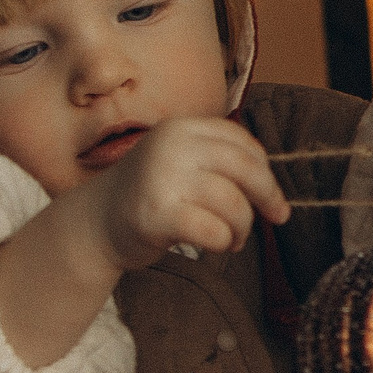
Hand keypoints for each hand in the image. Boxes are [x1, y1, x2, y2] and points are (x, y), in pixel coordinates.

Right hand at [70, 115, 291, 271]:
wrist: (95, 223)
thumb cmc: (149, 195)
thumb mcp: (180, 161)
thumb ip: (218, 161)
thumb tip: (272, 186)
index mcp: (182, 127)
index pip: (241, 142)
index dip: (266, 171)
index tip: (274, 196)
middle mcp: (172, 146)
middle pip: (245, 169)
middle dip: (268, 196)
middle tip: (277, 217)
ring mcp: (163, 179)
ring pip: (234, 203)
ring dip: (243, 227)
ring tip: (234, 238)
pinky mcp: (157, 215)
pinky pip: (214, 231)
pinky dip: (224, 242)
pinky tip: (218, 245)